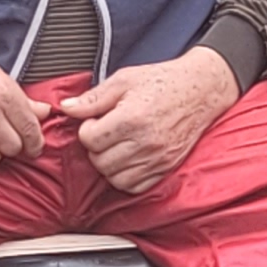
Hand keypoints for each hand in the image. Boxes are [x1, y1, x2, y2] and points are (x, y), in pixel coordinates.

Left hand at [53, 49, 236, 194]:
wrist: (200, 90)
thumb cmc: (163, 82)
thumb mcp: (124, 80)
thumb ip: (93, 97)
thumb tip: (66, 108)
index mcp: (132, 118)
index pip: (90, 139)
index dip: (87, 129)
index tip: (95, 121)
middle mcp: (146, 142)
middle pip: (100, 162)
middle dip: (96, 148)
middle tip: (105, 133)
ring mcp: (157, 159)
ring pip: (115, 178)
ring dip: (109, 164)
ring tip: (116, 145)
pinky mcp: (166, 168)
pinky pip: (135, 187)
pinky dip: (125, 177)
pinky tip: (127, 158)